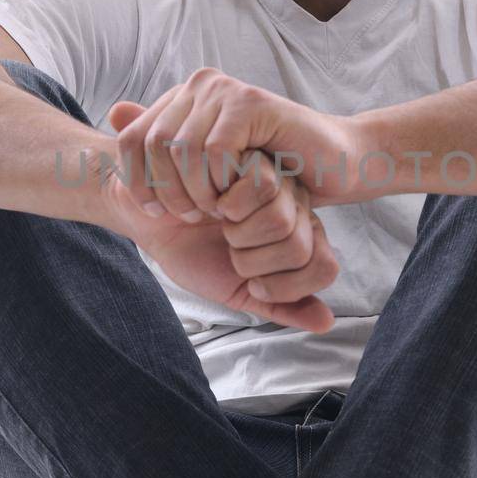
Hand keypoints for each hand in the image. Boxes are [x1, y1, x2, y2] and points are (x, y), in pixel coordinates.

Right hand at [103, 143, 339, 333]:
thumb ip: (280, 305)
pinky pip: (263, 184)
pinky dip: (230, 204)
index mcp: (298, 237)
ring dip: (239, 233)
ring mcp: (277, 180)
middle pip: (299, 246)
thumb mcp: (238, 290)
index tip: (250, 280)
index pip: (324, 268)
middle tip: (226, 245)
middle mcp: (296, 207)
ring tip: (218, 222)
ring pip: (283, 220)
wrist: (150, 218)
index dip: (285, 285)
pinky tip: (211, 199)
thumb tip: (326, 323)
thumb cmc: (192, 251)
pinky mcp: (251, 154)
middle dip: (251, 260)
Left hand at [106, 67, 362, 221]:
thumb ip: (163, 144)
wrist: (333, 164)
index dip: (136, 180)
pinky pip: (214, 149)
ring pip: (180, 149)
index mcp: (184, 98)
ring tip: (215, 210)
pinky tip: (234, 196)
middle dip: (166, 191)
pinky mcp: (251, 102)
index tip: (154, 213)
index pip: (132, 138)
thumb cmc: (273, 171)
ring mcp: (225, 90)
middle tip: (192, 216)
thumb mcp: (208, 168)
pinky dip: (219, 181)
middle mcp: (200, 85)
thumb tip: (114, 112)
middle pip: (151, 144)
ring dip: (195, 191)